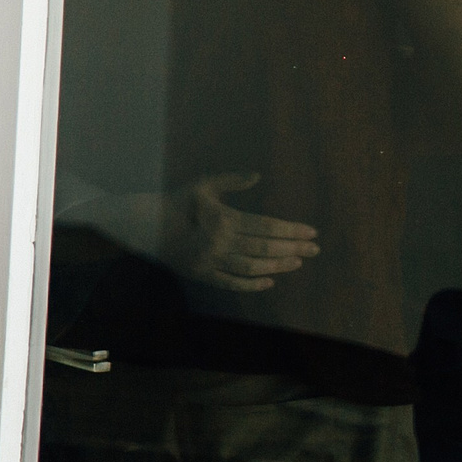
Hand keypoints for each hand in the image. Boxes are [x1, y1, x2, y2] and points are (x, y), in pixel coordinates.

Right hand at [163, 172, 319, 292]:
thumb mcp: (203, 185)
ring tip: (296, 262)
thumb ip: (231, 180)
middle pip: (265, 247)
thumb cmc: (178, 201)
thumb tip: (257, 176)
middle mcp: (221, 241)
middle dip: (293, 248)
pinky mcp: (203, 274)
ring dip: (278, 266)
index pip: (267, 226)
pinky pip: (232, 283)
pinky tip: (269, 281)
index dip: (292, 230)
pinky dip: (252, 285)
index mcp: (224, 218)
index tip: (312, 232)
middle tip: (315, 249)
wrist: (146, 225)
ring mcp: (212, 260)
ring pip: (253, 267)